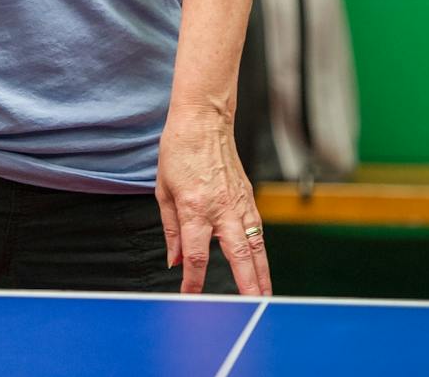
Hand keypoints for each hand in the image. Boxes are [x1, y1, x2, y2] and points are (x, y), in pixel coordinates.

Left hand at [156, 112, 270, 295]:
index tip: (190, 298)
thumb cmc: (178, 151)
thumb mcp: (163, 190)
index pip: (195, 254)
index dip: (192, 280)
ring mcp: (240, 203)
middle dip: (246, 285)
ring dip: (261, 274)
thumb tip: (174, 260)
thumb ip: (171, 229)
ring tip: (264, 297)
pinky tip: (261, 267)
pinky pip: (258, 231)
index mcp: (195, 207)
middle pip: (238, 255)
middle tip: (253, 308)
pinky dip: (261, 252)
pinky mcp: (249, 197)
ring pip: (256, 246)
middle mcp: (221, 208)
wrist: (203, 120)